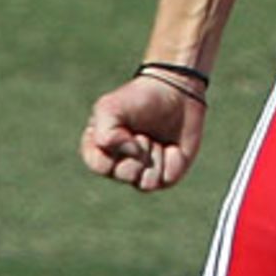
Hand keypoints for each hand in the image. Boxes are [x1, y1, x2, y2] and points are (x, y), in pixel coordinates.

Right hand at [80, 73, 206, 193]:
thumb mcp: (111, 107)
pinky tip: (172, 147)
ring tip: (157, 139)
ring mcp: (142, 173)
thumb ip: (105, 132)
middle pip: (124, 175)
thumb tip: (129, 155)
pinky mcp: (165, 176)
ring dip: (155, 156)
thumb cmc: (139, 99)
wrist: (177, 93)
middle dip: (139, 151)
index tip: (125, 130)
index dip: (116, 148)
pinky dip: (172, 161)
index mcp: (98, 149)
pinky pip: (167, 179)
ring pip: (146, 182)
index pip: (100, 165)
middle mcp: (118, 165)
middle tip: (145, 133)